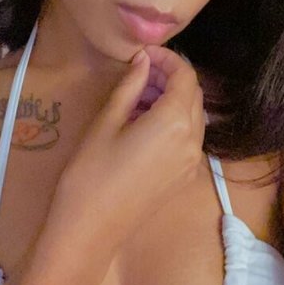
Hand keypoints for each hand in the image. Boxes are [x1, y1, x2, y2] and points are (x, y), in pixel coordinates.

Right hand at [40, 46, 204, 282]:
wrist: (90, 231)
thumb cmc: (90, 173)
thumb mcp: (106, 122)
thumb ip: (130, 87)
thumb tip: (142, 61)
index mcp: (175, 122)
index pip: (185, 76)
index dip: (167, 58)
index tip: (142, 54)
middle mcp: (192, 140)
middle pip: (193, 94)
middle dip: (170, 76)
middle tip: (138, 71)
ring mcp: (191, 162)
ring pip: (193, 116)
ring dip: (172, 98)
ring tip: (136, 95)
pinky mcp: (183, 177)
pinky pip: (188, 137)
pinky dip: (173, 120)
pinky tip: (142, 121)